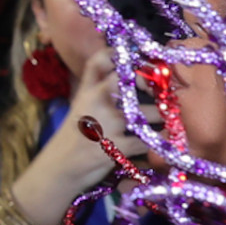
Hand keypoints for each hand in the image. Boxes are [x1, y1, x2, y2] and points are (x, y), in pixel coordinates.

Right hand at [24, 47, 150, 203]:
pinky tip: (160, 141)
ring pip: (145, 113)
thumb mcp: (79, 108)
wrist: (59, 170)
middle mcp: (95, 104)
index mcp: (86, 93)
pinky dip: (156, 142)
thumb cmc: (72, 138)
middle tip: (161, 90)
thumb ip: (95, 89)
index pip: (98, 62)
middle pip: (124, 80)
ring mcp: (105, 125)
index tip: (136, 57)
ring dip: (160, 116)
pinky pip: (145, 141)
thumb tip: (120, 75)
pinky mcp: (115, 148)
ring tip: (166, 118)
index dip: (118, 55)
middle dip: (147, 82)